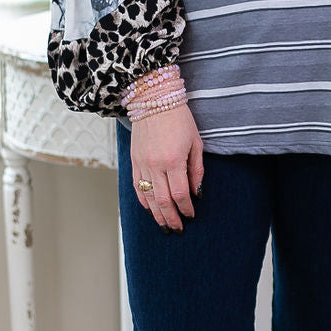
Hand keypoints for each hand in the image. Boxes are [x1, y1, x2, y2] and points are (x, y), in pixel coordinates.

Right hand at [130, 104, 203, 231]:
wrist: (153, 100)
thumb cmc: (179, 119)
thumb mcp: (195, 142)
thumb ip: (196, 169)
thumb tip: (197, 192)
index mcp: (174, 160)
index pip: (180, 194)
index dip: (186, 208)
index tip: (191, 215)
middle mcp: (155, 165)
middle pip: (163, 201)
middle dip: (171, 218)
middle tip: (177, 230)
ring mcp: (142, 164)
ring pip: (148, 197)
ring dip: (156, 215)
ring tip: (164, 226)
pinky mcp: (133, 161)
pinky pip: (137, 186)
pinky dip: (144, 201)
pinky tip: (150, 210)